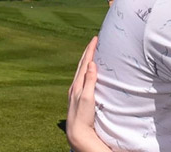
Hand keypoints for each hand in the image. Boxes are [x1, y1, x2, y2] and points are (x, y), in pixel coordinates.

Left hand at [67, 36, 109, 151]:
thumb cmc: (83, 116)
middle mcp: (75, 86)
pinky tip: (88, 72)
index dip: (90, 50)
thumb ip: (89, 80)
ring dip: (87, 60)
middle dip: (88, 51)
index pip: (85, 63)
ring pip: (81, 70)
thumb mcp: (87, 98)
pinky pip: (82, 77)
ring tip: (92, 52)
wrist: (77, 132)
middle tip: (94, 41)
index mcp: (77, 84)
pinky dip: (86, 69)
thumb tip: (91, 63)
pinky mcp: (78, 96)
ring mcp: (76, 91)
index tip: (95, 38)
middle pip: (82, 64)